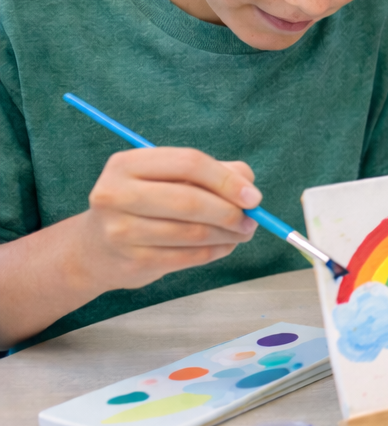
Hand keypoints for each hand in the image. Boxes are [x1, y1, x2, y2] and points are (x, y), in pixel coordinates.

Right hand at [82, 147, 259, 287]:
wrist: (96, 249)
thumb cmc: (145, 205)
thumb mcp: (169, 179)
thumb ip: (213, 173)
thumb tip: (249, 186)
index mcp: (127, 164)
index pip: (188, 163)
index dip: (227, 180)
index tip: (253, 197)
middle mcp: (116, 194)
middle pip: (190, 200)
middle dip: (230, 212)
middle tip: (251, 220)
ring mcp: (121, 231)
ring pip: (192, 232)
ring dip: (228, 235)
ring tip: (242, 232)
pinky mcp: (132, 261)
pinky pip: (188, 257)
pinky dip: (215, 251)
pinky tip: (223, 246)